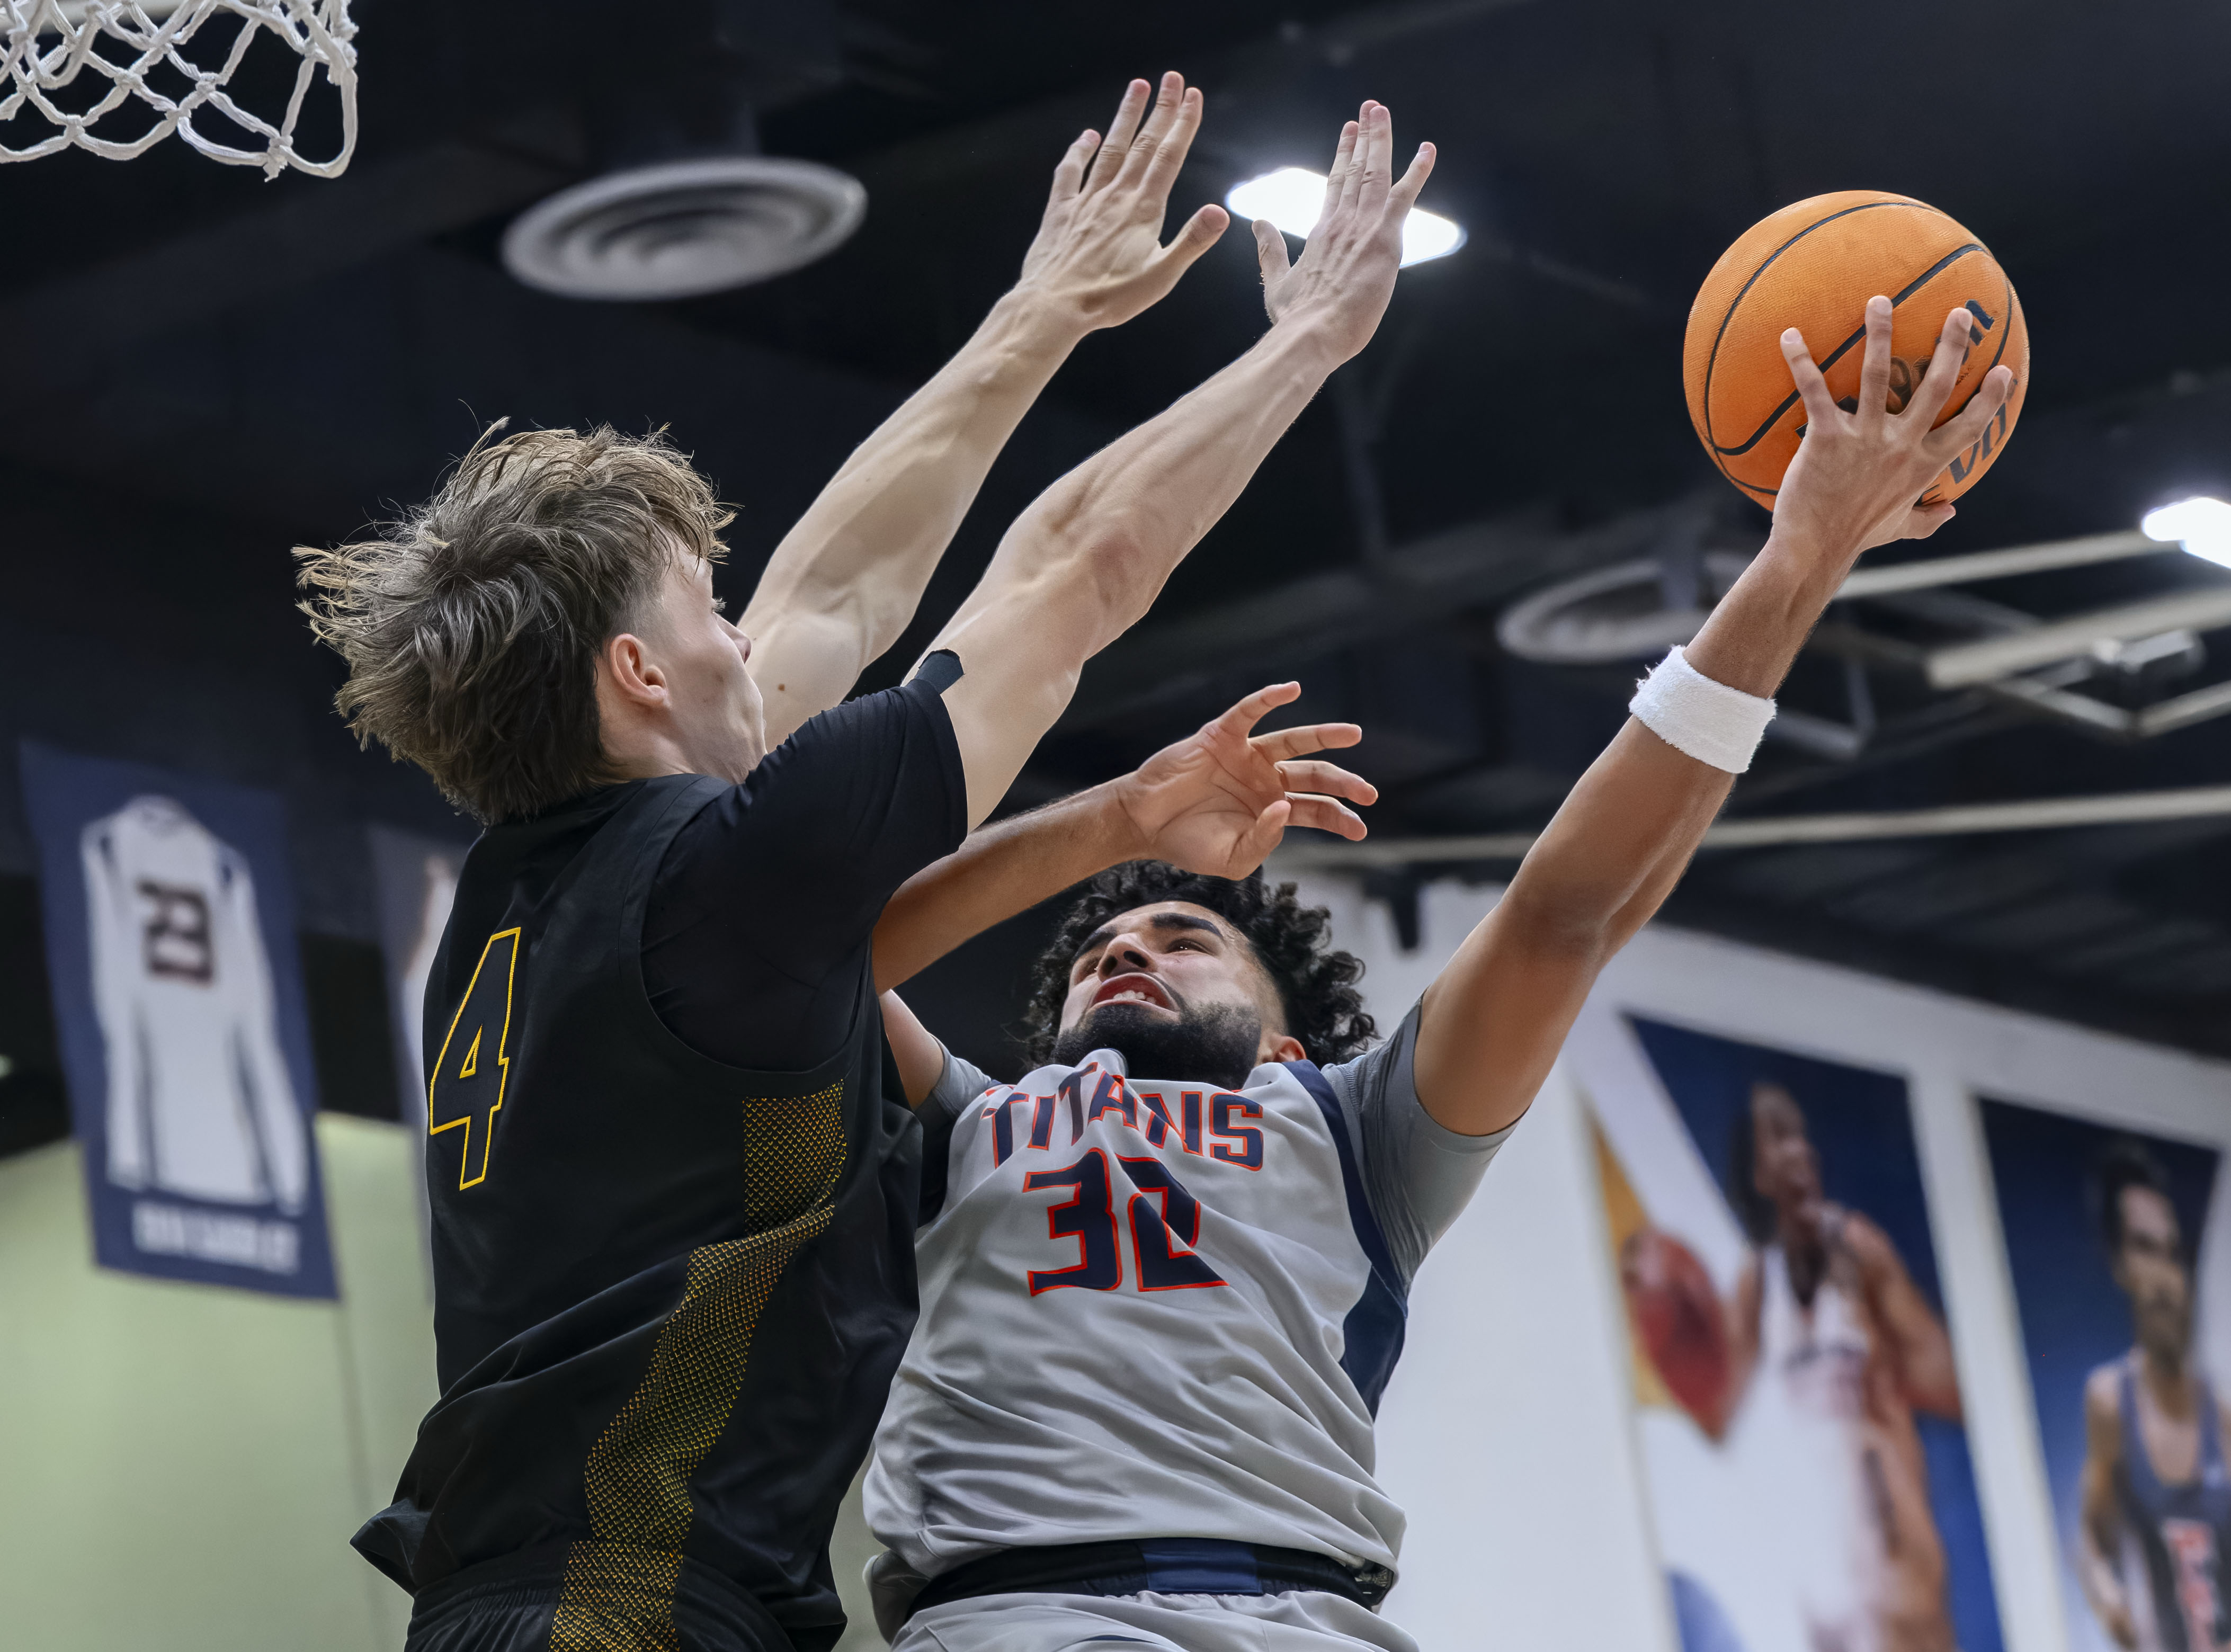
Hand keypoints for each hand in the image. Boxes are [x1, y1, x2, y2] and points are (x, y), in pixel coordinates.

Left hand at [1013, 72, 1228, 332]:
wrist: (1054, 306)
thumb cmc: (1110, 298)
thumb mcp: (1161, 277)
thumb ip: (1191, 242)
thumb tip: (1221, 212)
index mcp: (1143, 210)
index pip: (1169, 157)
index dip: (1182, 124)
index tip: (1192, 96)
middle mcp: (1116, 197)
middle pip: (1143, 144)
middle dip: (1160, 109)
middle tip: (1171, 78)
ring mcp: (1086, 201)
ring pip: (1110, 149)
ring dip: (1125, 117)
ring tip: (1137, 87)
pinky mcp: (1060, 212)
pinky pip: (1070, 173)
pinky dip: (1079, 151)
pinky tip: (1087, 136)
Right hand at [1111, 682, 1375, 878]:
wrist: (1143, 823)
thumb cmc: (1186, 843)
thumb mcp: (1234, 858)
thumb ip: (1264, 840)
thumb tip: (1285, 808)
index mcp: (1271, 809)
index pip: (1315, 809)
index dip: (1339, 817)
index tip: (1360, 829)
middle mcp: (1264, 780)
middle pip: (1313, 775)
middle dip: (1343, 783)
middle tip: (1368, 793)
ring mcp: (1245, 756)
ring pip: (1293, 741)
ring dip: (1324, 735)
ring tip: (1354, 734)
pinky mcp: (1222, 736)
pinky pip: (1249, 711)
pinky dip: (1269, 698)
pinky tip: (1292, 690)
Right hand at [1253, 100, 1435, 363]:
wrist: (1312, 332)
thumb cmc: (1295, 317)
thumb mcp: (1276, 282)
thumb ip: (1269, 250)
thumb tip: (1258, 224)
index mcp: (1320, 232)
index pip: (1334, 185)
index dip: (1342, 155)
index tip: (1347, 132)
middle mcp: (1341, 221)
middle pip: (1354, 169)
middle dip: (1362, 136)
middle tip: (1369, 108)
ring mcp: (1362, 226)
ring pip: (1374, 172)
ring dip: (1380, 139)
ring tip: (1382, 111)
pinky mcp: (1383, 238)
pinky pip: (1403, 196)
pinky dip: (1417, 171)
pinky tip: (1428, 149)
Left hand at [1774, 297, 2014, 563]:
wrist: (1814, 551)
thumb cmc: (1855, 537)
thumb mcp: (1899, 528)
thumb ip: (1926, 519)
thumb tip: (1951, 513)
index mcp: (1923, 465)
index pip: (1970, 427)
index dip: (1992, 399)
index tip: (2005, 371)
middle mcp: (1902, 445)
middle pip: (1937, 387)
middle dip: (1952, 347)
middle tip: (1959, 313)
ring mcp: (1866, 438)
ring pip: (1878, 375)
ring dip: (1880, 334)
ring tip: (1880, 301)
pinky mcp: (1827, 437)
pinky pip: (1815, 391)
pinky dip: (1801, 361)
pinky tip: (1789, 336)